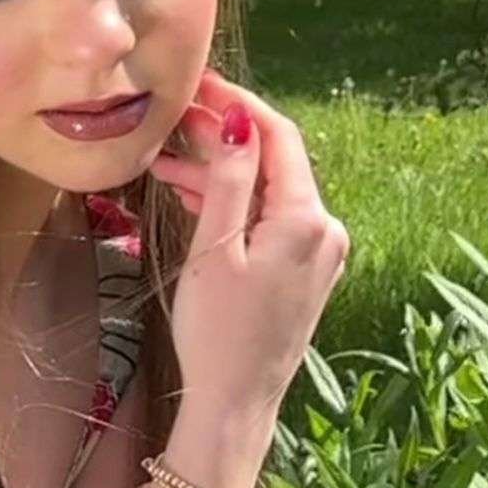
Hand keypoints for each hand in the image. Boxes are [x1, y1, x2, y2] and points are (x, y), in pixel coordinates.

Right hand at [142, 67, 349, 421]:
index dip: (238, 103)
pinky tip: (194, 201)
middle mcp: (324, 231)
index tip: (198, 84)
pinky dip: (234, 207)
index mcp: (306, 219)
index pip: (278, 136)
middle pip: (272, 164)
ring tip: (163, 166)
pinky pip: (269, 223)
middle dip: (221, 141)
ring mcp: (318, 254)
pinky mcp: (304, 274)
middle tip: (169, 124)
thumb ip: (228, 181)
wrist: (234, 403)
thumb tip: (237, 120)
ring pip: (266, 194)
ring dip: (221, 176)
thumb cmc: (218, 333)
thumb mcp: (215, 249)